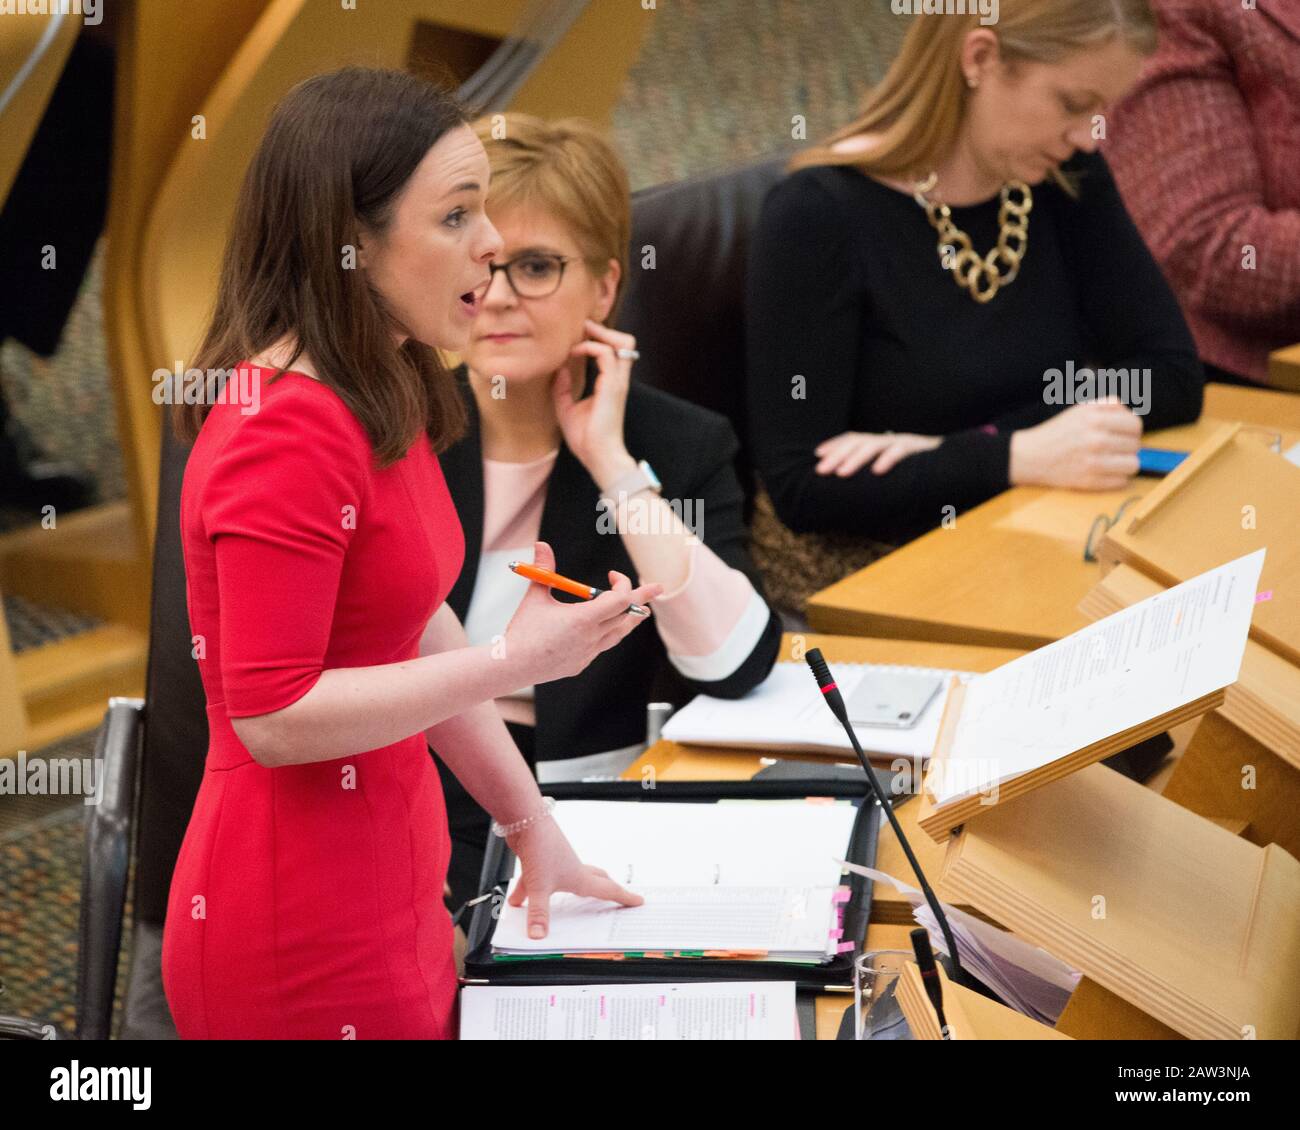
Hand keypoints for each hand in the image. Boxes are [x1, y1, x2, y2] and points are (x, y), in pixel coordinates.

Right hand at [502, 540, 662, 686]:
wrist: (513, 665)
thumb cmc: (523, 630)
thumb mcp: (535, 596)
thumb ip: (543, 569)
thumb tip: (541, 544)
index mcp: (583, 619)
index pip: (619, 599)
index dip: (623, 584)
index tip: (614, 575)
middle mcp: (591, 637)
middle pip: (626, 615)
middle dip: (639, 598)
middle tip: (654, 588)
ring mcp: (588, 653)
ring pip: (619, 634)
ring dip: (630, 619)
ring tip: (642, 610)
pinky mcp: (581, 664)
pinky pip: (601, 646)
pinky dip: (606, 634)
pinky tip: (603, 629)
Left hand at [506, 815, 642, 938]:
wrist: (525, 820)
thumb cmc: (540, 847)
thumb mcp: (539, 887)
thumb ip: (538, 914)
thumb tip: (539, 935)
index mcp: (579, 877)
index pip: (608, 890)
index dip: (624, 897)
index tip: (638, 900)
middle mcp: (571, 868)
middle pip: (594, 880)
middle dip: (605, 888)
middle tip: (615, 895)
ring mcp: (555, 862)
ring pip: (565, 881)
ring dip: (565, 893)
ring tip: (560, 908)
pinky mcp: (539, 859)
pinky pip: (538, 879)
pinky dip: (529, 890)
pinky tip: (516, 900)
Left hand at [553, 319, 637, 486]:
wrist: (598, 457)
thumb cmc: (586, 439)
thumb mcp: (567, 408)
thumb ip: (563, 388)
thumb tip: (559, 368)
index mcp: (610, 385)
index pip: (612, 352)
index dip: (597, 340)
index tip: (575, 339)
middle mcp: (618, 380)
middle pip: (626, 342)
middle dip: (605, 330)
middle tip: (584, 328)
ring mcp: (618, 382)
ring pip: (623, 343)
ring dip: (601, 334)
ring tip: (582, 335)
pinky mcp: (612, 387)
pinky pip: (606, 355)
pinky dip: (590, 348)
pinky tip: (575, 353)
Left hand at [814, 430, 941, 475]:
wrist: (955, 463)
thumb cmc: (919, 472)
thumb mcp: (893, 471)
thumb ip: (874, 475)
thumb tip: (849, 487)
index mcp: (881, 443)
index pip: (853, 438)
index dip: (834, 445)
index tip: (817, 455)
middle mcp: (889, 439)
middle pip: (858, 441)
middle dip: (837, 455)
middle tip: (820, 471)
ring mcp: (904, 441)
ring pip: (874, 445)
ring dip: (855, 459)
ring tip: (841, 473)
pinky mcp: (919, 448)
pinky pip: (901, 451)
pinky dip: (888, 460)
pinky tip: (877, 471)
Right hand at [1009, 400, 1141, 489]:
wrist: (1030, 456)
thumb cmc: (1057, 432)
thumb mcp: (1081, 409)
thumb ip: (1109, 406)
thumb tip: (1133, 416)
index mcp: (1095, 418)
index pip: (1135, 425)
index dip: (1131, 430)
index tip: (1123, 434)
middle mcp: (1096, 439)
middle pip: (1135, 445)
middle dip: (1126, 446)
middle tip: (1112, 448)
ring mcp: (1094, 462)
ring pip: (1133, 465)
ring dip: (1124, 464)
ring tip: (1111, 461)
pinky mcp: (1090, 482)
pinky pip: (1121, 482)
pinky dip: (1115, 478)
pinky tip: (1102, 472)